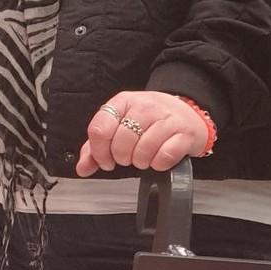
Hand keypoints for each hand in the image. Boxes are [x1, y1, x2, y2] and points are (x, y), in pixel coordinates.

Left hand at [77, 90, 213, 175]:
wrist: (188, 114)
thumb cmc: (150, 121)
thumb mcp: (121, 125)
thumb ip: (97, 147)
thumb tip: (82, 168)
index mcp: (123, 101)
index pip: (99, 128)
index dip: (99, 151)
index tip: (106, 160)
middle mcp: (145, 106)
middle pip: (120, 143)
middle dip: (122, 158)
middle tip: (129, 157)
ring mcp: (166, 119)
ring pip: (142, 151)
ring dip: (141, 162)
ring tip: (144, 157)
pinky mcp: (184, 133)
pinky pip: (164, 157)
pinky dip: (159, 164)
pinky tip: (159, 157)